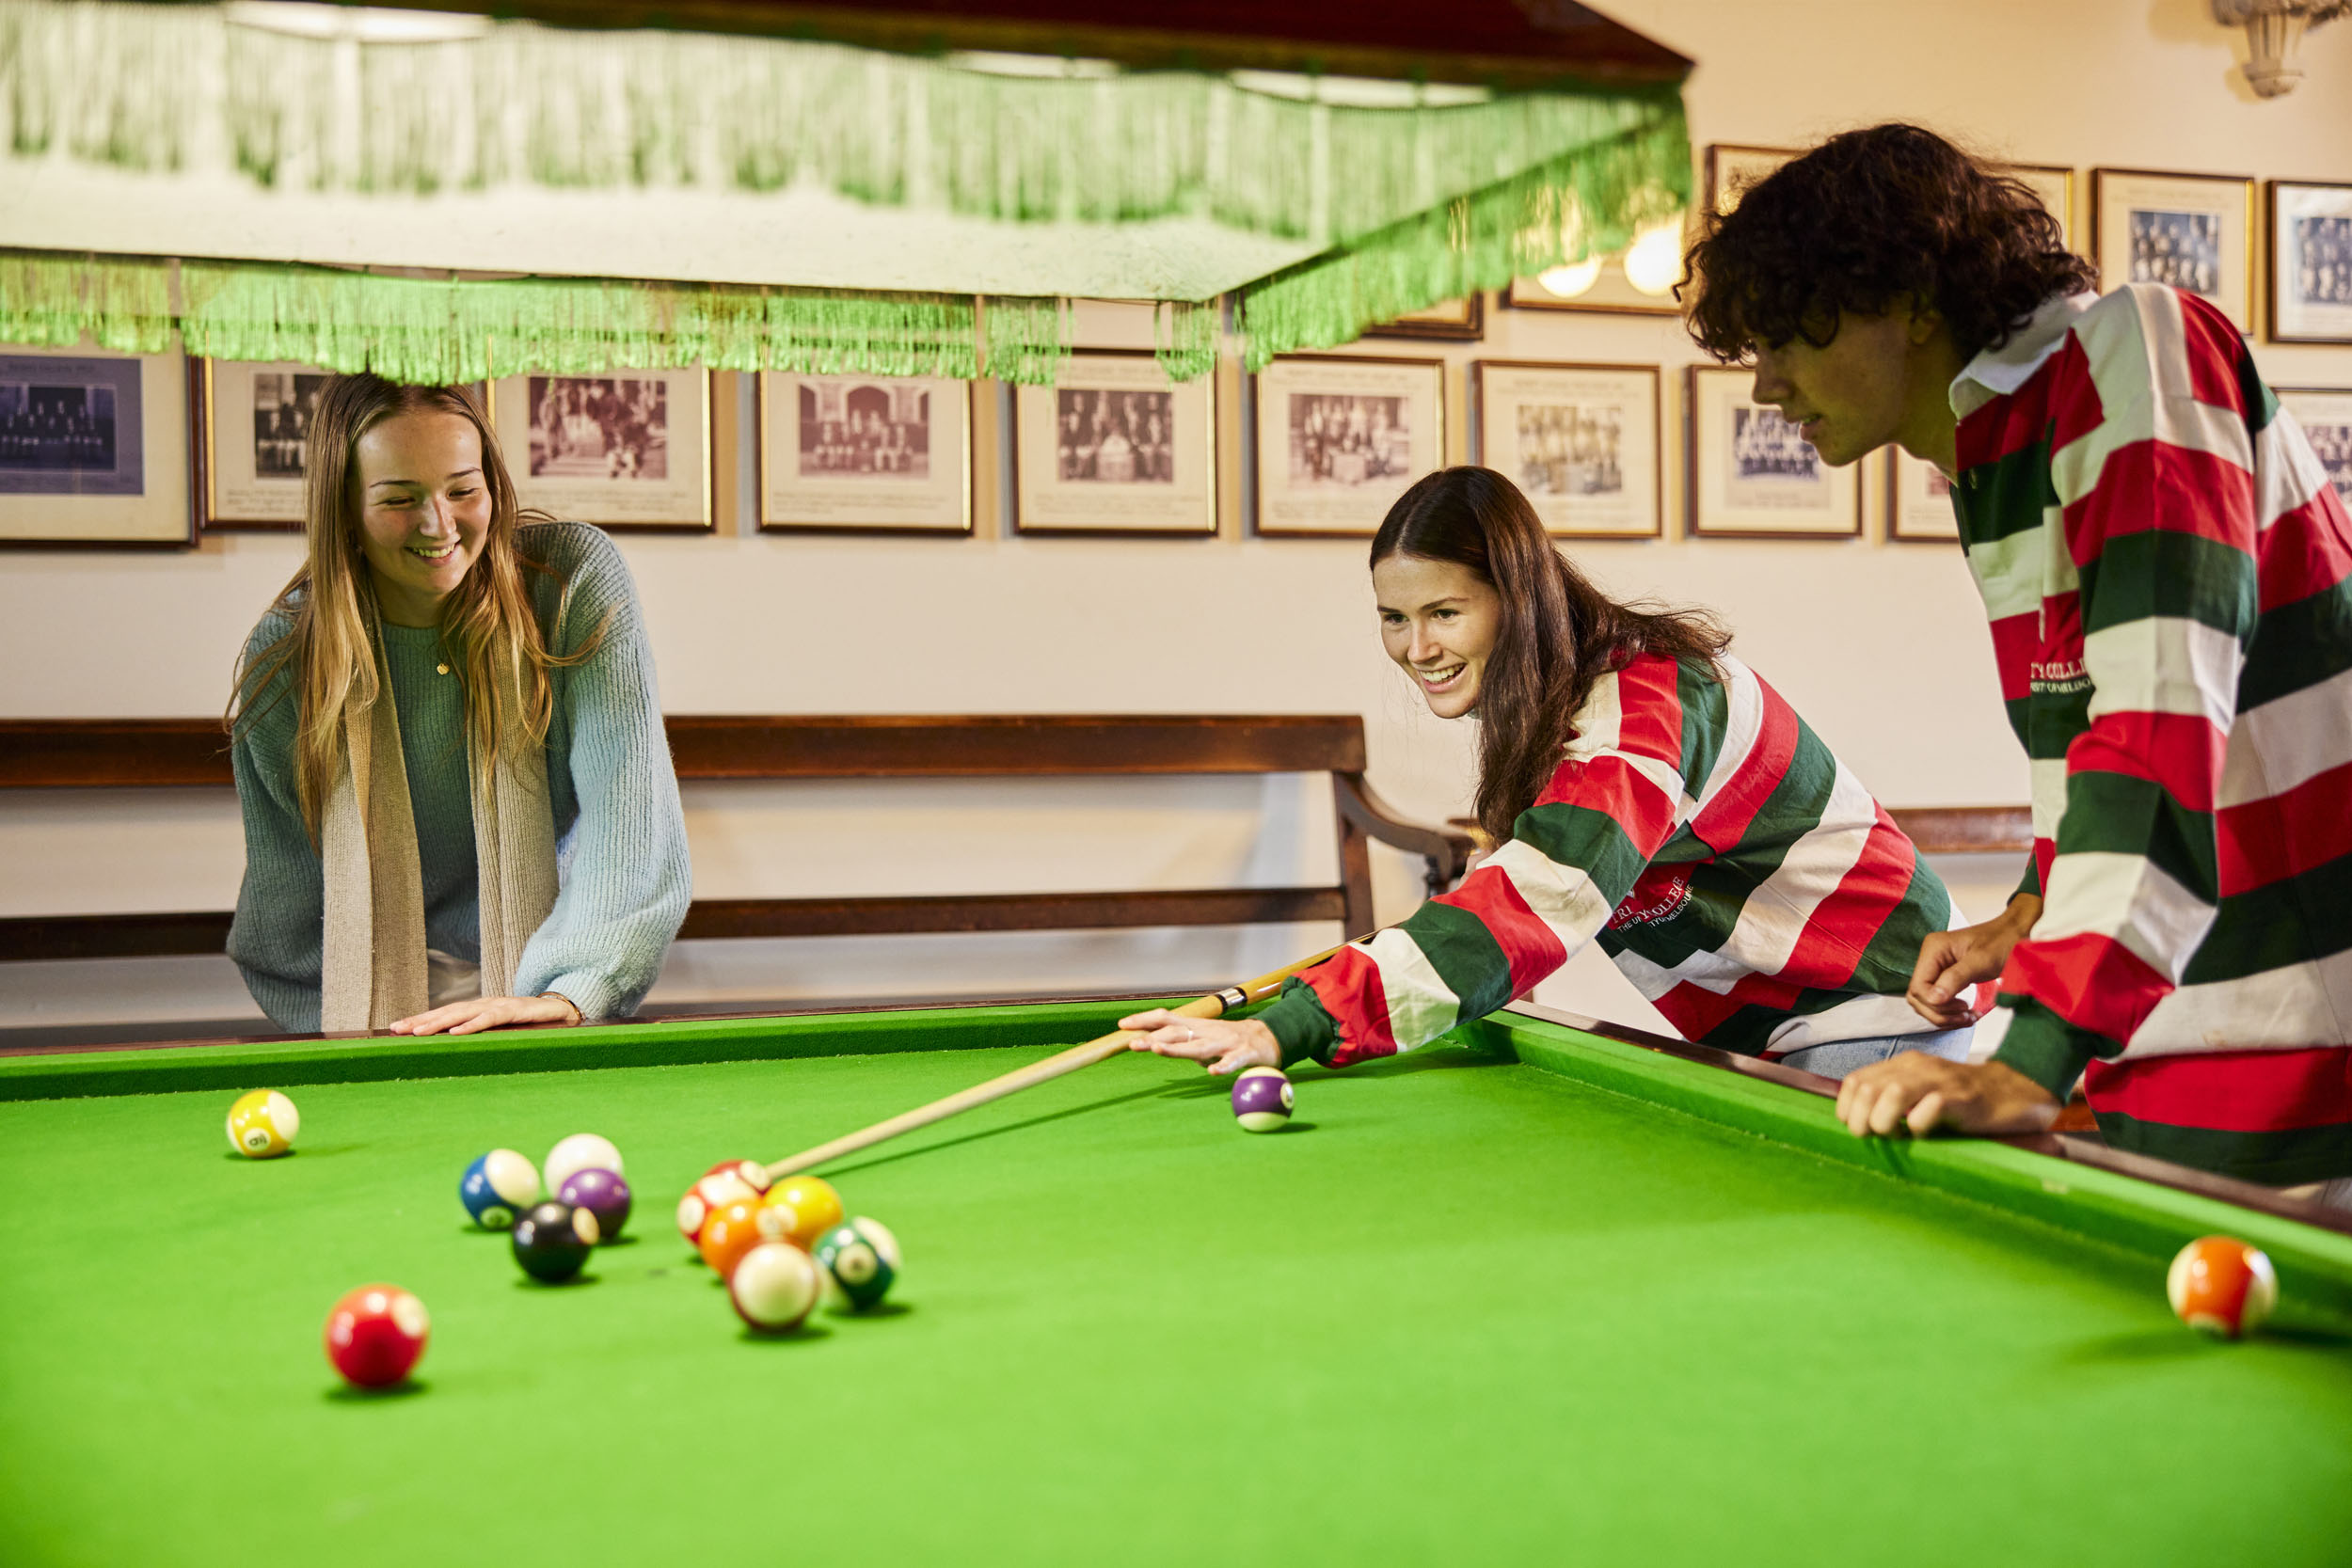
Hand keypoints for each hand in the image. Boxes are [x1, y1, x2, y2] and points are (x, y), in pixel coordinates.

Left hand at [391, 992, 581, 1036]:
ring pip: (463, 1013)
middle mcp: (484, 1004)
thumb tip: (454, 1052)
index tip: (395, 1029)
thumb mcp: (501, 1032)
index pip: (444, 1014)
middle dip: (420, 1020)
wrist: (563, 1009)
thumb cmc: (529, 1024)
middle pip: (446, 1011)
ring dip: (439, 1022)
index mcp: (478, 1010)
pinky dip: (472, 1025)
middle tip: (397, 1029)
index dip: (421, 1020)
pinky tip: (456, 1032)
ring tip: (418, 1032)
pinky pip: (490, 1018)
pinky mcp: (515, 1010)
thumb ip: (481, 1039)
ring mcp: (499, 1005)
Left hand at [1120, 1009, 1279, 1075]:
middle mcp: (1207, 1031)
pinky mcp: (1244, 1054)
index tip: (1121, 1026)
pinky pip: (1232, 1061)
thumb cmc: (1228, 1040)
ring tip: (1158, 1051)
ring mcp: (1226, 1042)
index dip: (1144, 1021)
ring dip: (1177, 1049)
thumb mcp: (1201, 1036)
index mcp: (1196, 1027)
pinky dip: (1223, 1066)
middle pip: (1177, 1033)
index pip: (1165, 1019)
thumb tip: (1151, 1044)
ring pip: (1199, 1047)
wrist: (1267, 1037)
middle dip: (1154, 1038)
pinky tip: (1213, 1072)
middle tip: (1133, 1045)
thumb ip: (1180, 1041)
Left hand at [1835, 1052, 2059, 1138]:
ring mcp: (1939, 1080)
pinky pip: (1927, 1111)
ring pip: (1892, 1094)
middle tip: (1876, 1137)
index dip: (1847, 1108)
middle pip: (1867, 1089)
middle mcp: (1917, 1067)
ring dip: (1885, 1122)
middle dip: (1861, 1120)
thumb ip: (1892, 1099)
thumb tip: (1858, 1125)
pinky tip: (1926, 1135)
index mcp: (1903, 1064)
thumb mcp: (1922, 1091)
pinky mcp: (1961, 1098)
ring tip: (1897, 1136)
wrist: (2014, 1091)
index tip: (1856, 1128)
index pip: (1855, 1081)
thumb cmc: (1962, 1099)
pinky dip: (1919, 1129)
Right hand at [1906, 894, 2041, 1027]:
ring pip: (1927, 1002)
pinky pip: (1938, 1000)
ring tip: (1969, 1017)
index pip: (1919, 986)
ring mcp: (1936, 967)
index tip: (1962, 1006)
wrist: (2014, 934)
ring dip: (1946, 1016)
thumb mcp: (1980, 962)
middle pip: (1919, 996)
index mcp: (1933, 949)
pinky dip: (1951, 1012)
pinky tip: (1967, 1013)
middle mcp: (1929, 958)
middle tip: (1966, 1016)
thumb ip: (1955, 978)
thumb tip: (1934, 999)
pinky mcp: (1944, 976)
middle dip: (1940, 1013)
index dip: (1935, 1003)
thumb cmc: (2002, 943)